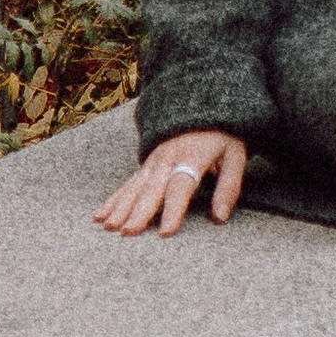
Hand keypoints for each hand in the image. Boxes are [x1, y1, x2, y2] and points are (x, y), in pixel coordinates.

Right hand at [94, 128, 249, 236]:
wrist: (202, 104)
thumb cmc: (222, 136)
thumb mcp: (235, 156)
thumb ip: (228, 187)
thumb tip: (221, 218)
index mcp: (193, 157)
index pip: (182, 186)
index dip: (174, 209)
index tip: (166, 231)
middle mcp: (169, 159)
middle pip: (152, 188)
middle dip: (139, 211)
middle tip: (127, 233)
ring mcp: (154, 161)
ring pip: (135, 186)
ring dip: (121, 207)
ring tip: (109, 227)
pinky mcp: (146, 164)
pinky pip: (128, 183)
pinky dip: (113, 199)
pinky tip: (100, 215)